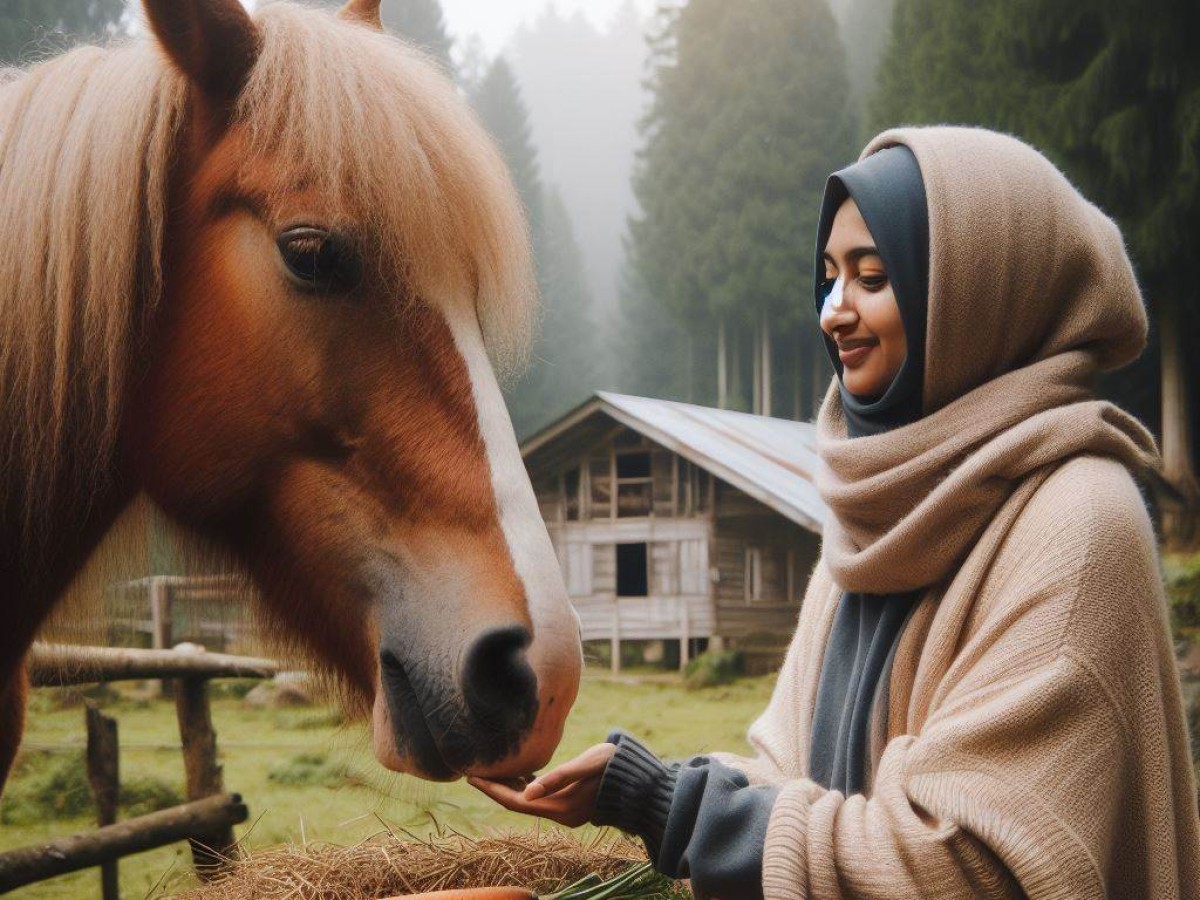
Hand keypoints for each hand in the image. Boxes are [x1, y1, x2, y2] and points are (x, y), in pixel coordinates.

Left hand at [467, 741, 616, 827]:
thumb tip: (528, 792)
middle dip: (496, 788)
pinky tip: (519, 773)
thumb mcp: (588, 766)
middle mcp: (561, 814)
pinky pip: (542, 798)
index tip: (471, 776)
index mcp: (561, 807)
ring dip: (510, 787)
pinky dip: (527, 786)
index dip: (493, 789)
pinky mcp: (572, 804)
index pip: (516, 801)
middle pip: (519, 803)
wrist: (642, 782)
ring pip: (529, 801)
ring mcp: (567, 811)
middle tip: (473, 770)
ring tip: (490, 769)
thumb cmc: (615, 766)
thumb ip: (559, 777)